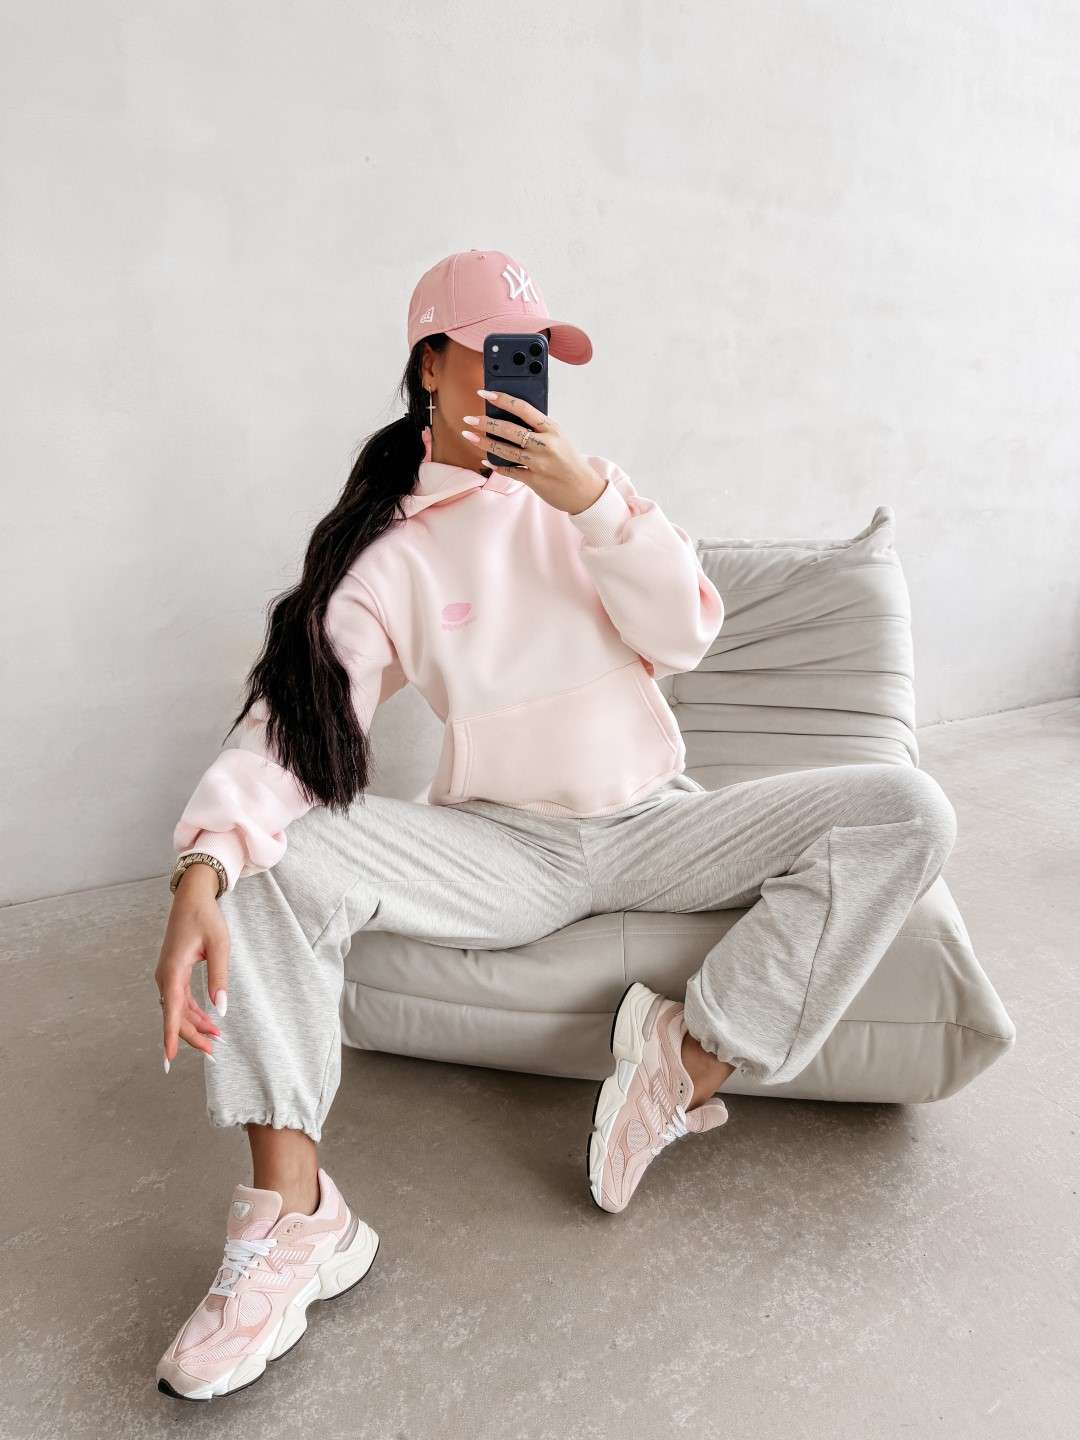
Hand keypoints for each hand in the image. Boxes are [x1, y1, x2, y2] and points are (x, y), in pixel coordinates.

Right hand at [154, 866, 229, 1071]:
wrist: (191, 898)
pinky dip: (193, 1012)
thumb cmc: (205, 918)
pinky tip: (208, 1021)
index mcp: (173, 971)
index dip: (170, 1035)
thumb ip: (219, 976)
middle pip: (175, 1015)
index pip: (171, 1010)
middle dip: (192, 1036)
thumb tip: (221, 1008)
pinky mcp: (174, 974)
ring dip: (194, 1025)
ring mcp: (168, 976)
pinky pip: (180, 1000)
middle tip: (214, 1052)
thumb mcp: (218, 945)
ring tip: (216, 1040)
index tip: (168, 1059)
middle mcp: (165, 977)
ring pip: (178, 1010)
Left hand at [461, 389, 606, 516]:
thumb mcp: (559, 438)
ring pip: (505, 450)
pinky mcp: (534, 480)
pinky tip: (486, 460)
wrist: (584, 490)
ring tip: (469, 436)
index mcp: (552, 428)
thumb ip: (538, 428)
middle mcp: (545, 444)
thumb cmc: (569, 461)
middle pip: (509, 429)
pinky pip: (509, 470)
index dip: (502, 399)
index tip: (485, 393)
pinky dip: (496, 465)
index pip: (523, 408)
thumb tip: (509, 417)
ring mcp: (539, 463)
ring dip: (484, 442)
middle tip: (469, 418)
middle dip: (485, 423)